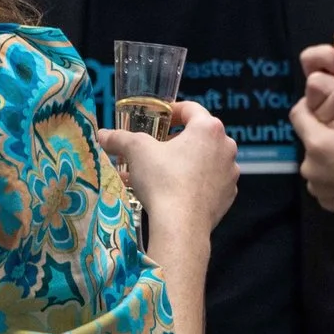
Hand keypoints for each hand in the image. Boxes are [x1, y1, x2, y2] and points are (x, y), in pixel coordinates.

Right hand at [99, 102, 237, 231]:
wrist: (181, 224)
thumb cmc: (163, 180)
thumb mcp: (136, 151)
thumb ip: (120, 138)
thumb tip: (102, 135)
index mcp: (209, 129)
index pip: (191, 109)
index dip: (172, 111)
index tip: (159, 119)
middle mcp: (226, 147)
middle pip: (199, 135)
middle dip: (176, 140)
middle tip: (156, 147)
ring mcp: (230, 173)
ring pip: (205, 160)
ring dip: (185, 161)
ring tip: (160, 172)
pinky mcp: (228, 195)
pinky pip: (209, 182)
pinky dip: (194, 182)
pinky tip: (173, 190)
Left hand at [291, 100, 333, 226]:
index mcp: (318, 143)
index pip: (298, 114)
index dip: (310, 106)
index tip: (325, 107)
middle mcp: (309, 166)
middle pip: (311, 141)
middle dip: (326, 136)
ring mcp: (317, 187)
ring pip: (318, 162)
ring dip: (331, 158)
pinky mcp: (326, 203)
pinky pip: (325, 182)